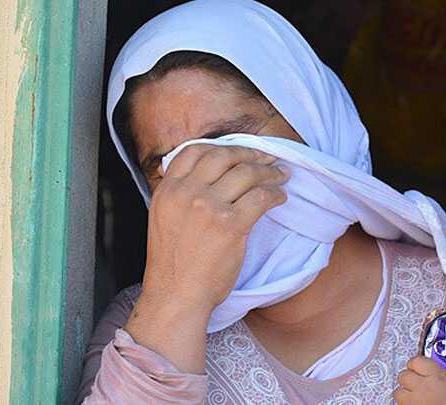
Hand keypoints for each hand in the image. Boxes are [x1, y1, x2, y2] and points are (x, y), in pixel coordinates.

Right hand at [125, 144, 288, 372]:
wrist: (176, 296)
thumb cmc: (174, 265)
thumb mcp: (165, 219)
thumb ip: (182, 195)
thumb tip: (212, 178)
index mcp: (167, 190)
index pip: (193, 151)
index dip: (221, 146)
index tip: (240, 151)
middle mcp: (186, 193)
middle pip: (224, 156)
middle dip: (250, 154)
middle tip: (268, 158)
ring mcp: (208, 207)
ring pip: (246, 173)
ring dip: (268, 172)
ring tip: (280, 176)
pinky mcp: (230, 224)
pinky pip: (260, 197)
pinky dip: (275, 194)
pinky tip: (280, 197)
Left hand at [395, 356, 445, 404]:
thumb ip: (442, 377)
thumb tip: (433, 375)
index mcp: (437, 376)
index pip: (417, 361)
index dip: (416, 365)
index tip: (417, 367)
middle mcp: (423, 386)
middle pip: (404, 375)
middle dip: (409, 379)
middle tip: (415, 383)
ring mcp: (414, 401)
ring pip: (398, 392)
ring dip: (405, 394)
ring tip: (415, 397)